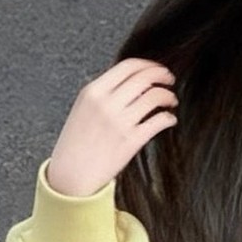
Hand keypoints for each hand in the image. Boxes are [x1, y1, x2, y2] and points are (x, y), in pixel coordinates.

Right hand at [45, 57, 178, 197]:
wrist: (71, 177)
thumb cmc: (76, 145)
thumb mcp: (82, 109)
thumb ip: (103, 93)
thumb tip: (129, 82)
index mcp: (92, 92)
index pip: (128, 66)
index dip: (148, 65)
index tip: (156, 68)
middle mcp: (106, 103)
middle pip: (144, 77)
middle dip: (162, 75)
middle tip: (169, 79)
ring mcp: (119, 122)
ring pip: (154, 96)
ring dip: (168, 96)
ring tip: (170, 101)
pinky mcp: (131, 141)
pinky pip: (159, 121)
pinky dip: (169, 118)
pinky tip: (169, 120)